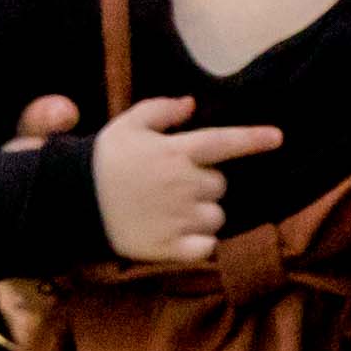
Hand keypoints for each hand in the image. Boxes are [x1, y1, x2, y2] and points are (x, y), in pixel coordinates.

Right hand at [93, 96, 283, 260]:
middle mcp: (184, 184)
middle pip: (220, 186)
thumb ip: (162, 110)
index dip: (254, 139)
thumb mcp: (128, 125)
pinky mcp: (171, 247)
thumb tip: (192, 103)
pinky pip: (207, 247)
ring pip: (216, 218)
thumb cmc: (104, 160)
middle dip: (205, 185)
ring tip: (170, 212)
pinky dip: (200, 244)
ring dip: (202, 215)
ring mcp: (180, 218)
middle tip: (174, 186)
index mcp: (177, 152)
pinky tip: (178, 236)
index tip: (278, 138)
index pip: (225, 143)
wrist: (72, 203)